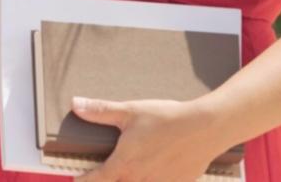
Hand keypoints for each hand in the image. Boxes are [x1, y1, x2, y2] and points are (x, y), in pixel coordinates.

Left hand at [71, 97, 229, 181]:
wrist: (205, 128)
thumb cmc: (166, 118)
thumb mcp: (130, 111)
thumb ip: (101, 111)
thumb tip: (75, 105)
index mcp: (124, 164)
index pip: (97, 180)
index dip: (84, 181)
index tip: (75, 180)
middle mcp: (139, 180)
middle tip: (106, 173)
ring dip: (129, 180)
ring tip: (130, 171)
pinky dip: (152, 181)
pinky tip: (154, 172)